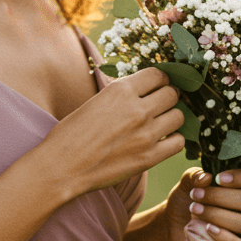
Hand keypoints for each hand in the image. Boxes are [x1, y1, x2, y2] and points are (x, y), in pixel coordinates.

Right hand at [45, 66, 184, 198]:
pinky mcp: (149, 157)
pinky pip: (178, 142)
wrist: (61, 166)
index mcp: (120, 90)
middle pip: (172, 94)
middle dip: (167, 97)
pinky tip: (162, 141)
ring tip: (161, 123)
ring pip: (179, 116)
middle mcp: (137, 109)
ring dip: (171, 117)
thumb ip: (121, 95)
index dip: (160, 80)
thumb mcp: (96, 101)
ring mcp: (146, 134)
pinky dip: (174, 140)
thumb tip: (143, 91)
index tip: (157, 87)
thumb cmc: (71, 134)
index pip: (158, 74)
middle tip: (160, 105)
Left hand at [163, 166, 240, 240]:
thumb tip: (207, 177)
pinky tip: (208, 229)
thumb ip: (194, 176)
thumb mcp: (186, 184)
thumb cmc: (186, 201)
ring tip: (195, 210)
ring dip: (218, 215)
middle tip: (196, 194)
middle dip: (220, 197)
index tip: (218, 178)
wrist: (172, 227)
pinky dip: (225, 237)